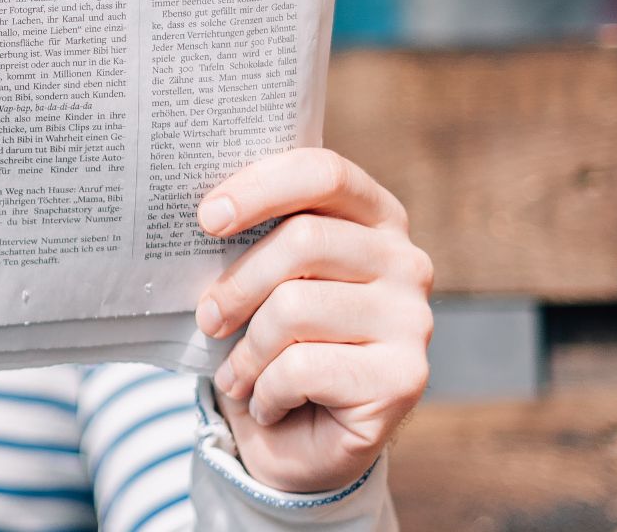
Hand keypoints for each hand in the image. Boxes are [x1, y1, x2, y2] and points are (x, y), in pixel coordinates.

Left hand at [194, 148, 432, 493]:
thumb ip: (250, 238)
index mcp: (374, 218)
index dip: (261, 187)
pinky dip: (266, 390)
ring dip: (247, 351)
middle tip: (208, 318)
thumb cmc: (274, 344)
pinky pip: (303, 366)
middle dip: (237, 284)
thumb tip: (203, 213)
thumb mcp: (260, 281)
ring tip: (237, 374)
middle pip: (304, 240)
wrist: (302, 444)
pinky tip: (268, 403)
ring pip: (295, 306)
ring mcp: (413, 319)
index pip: (323, 173)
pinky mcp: (404, 378)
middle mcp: (406, 261)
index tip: (207, 217)